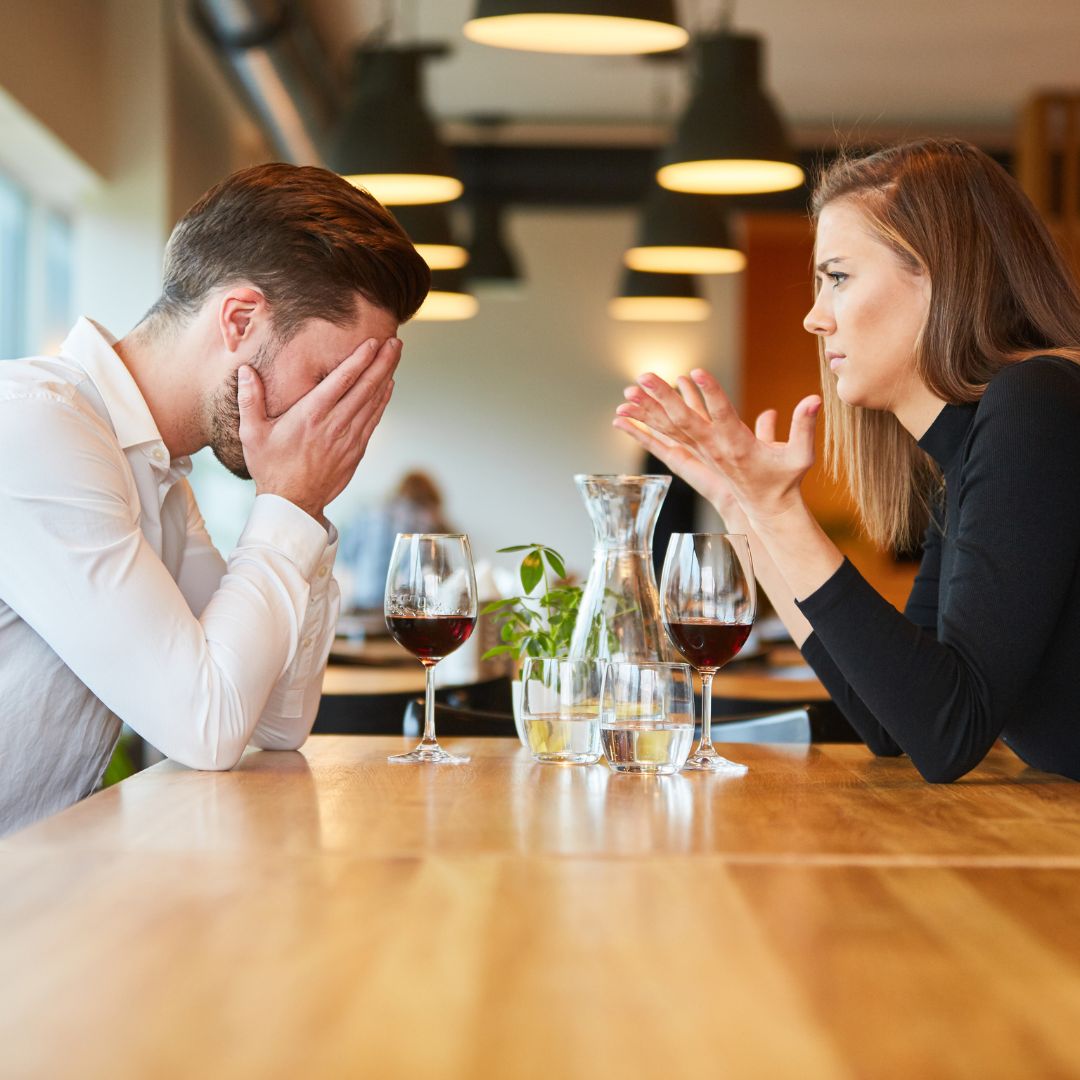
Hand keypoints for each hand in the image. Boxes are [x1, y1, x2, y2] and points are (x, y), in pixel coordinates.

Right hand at [238, 335, 401, 520]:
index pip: (342, 380)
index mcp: (311, 415)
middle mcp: (334, 424)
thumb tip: (246, 370)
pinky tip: (388, 386)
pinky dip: (382, 401)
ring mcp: (349, 438)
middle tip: (396, 342)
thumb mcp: (252, 434)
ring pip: (373, 401)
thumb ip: (250, 400)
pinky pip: (373, 419)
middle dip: (382, 362)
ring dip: (386, 377)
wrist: (293, 503)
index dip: (360, 359)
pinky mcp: (356, 450)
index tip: (373, 342)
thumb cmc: (271, 467)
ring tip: (396, 357)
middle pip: (365, 387)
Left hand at [613, 369, 820, 527]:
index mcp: (738, 445)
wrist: (765, 507)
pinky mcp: (694, 455)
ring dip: (647, 409)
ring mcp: (701, 453)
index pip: (722, 415)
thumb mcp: (800, 456)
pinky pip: (665, 438)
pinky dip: (644, 427)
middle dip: (663, 398)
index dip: (710, 394)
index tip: (697, 371)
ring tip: (627, 391)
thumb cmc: (785, 479)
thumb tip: (816, 399)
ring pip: (670, 427)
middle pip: (684, 420)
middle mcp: (714, 449)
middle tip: (644, 376)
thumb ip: (805, 427)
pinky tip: (623, 417)